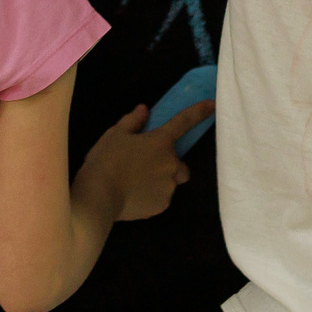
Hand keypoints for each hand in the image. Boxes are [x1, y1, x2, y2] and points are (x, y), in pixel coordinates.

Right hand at [73, 101, 210, 223]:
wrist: (99, 197)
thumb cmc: (106, 160)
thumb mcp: (115, 135)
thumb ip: (132, 121)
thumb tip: (144, 110)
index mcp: (161, 142)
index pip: (184, 122)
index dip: (199, 112)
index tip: (212, 105)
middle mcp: (171, 164)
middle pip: (179, 164)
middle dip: (168, 164)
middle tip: (145, 166)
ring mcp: (168, 188)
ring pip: (170, 183)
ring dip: (159, 181)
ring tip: (134, 183)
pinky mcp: (161, 206)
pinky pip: (161, 198)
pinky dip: (151, 196)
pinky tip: (132, 195)